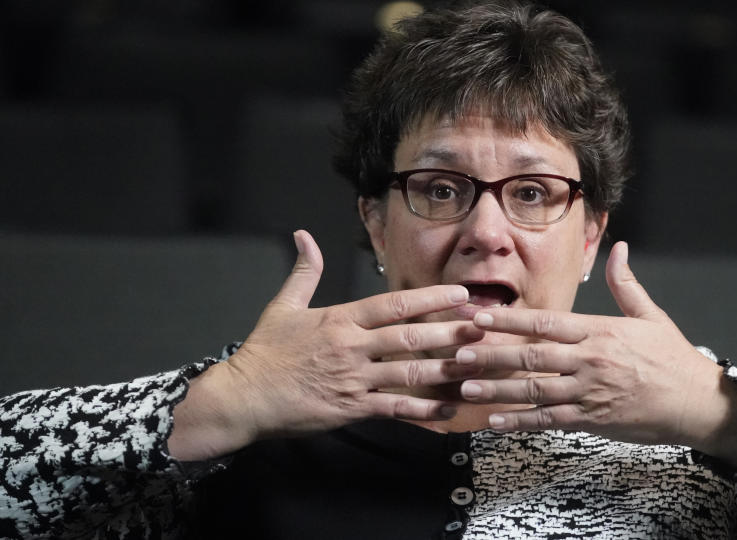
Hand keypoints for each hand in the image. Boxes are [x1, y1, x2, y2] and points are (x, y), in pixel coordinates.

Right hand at [169, 230, 483, 460]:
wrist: (243, 397)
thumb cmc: (264, 352)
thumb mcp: (283, 306)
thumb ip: (303, 271)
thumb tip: (303, 235)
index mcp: (340, 319)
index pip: (394, 304)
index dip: (431, 299)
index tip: (460, 294)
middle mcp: (352, 347)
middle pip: (409, 337)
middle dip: (450, 331)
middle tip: (483, 327)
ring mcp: (353, 379)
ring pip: (408, 373)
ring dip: (445, 369)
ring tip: (476, 364)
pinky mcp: (350, 408)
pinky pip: (393, 408)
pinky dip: (422, 410)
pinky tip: (447, 409)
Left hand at [454, 241, 736, 465]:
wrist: (698, 402)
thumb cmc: (673, 359)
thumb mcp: (651, 315)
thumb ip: (626, 284)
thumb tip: (619, 249)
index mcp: (599, 331)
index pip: (545, 323)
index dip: (508, 321)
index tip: (478, 318)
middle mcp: (589, 360)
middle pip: (531, 356)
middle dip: (491, 356)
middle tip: (458, 355)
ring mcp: (589, 392)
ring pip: (534, 390)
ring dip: (497, 390)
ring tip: (465, 388)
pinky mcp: (592, 419)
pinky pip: (550, 420)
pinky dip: (521, 422)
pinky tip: (495, 422)